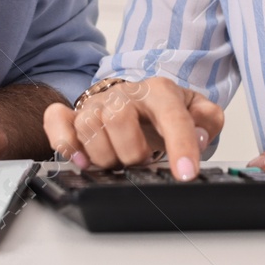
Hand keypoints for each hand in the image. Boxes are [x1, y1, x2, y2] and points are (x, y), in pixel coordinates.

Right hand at [43, 77, 222, 180]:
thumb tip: (198, 136)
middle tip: (141, 160)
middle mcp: (124, 94)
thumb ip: (207, 120)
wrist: (137, 98)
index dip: (180, 145)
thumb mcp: (196, 110)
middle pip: (119, 119)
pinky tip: (80, 158)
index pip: (171, 115)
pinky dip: (64, 142)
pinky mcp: (74, 115)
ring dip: (104, 155)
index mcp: (159, 91)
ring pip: (88, 127)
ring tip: (117, 160)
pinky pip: (57, 121)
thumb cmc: (163, 110)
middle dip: (132, 152)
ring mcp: (96, 103)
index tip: (185, 173)